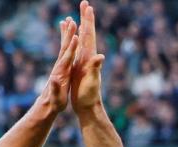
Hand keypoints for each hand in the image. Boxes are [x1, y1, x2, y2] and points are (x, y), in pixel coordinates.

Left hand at [32, 16, 78, 117]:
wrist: (48, 104)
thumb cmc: (55, 102)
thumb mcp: (57, 98)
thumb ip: (55, 89)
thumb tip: (54, 80)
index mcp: (61, 72)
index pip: (67, 58)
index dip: (71, 47)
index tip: (75, 37)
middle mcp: (60, 66)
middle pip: (65, 47)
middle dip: (69, 34)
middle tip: (72, 21)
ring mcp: (60, 65)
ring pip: (65, 46)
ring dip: (68, 34)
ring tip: (70, 21)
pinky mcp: (62, 66)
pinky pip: (66, 50)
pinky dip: (68, 41)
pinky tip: (70, 35)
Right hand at [70, 0, 105, 115]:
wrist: (88, 106)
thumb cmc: (89, 95)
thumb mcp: (92, 81)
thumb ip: (95, 68)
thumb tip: (100, 57)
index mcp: (89, 57)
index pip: (89, 35)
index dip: (88, 21)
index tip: (87, 6)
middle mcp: (88, 56)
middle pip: (87, 33)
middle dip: (85, 18)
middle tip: (84, 3)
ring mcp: (84, 60)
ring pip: (82, 39)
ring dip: (81, 26)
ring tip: (79, 15)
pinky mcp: (79, 66)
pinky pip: (78, 48)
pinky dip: (76, 39)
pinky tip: (77, 36)